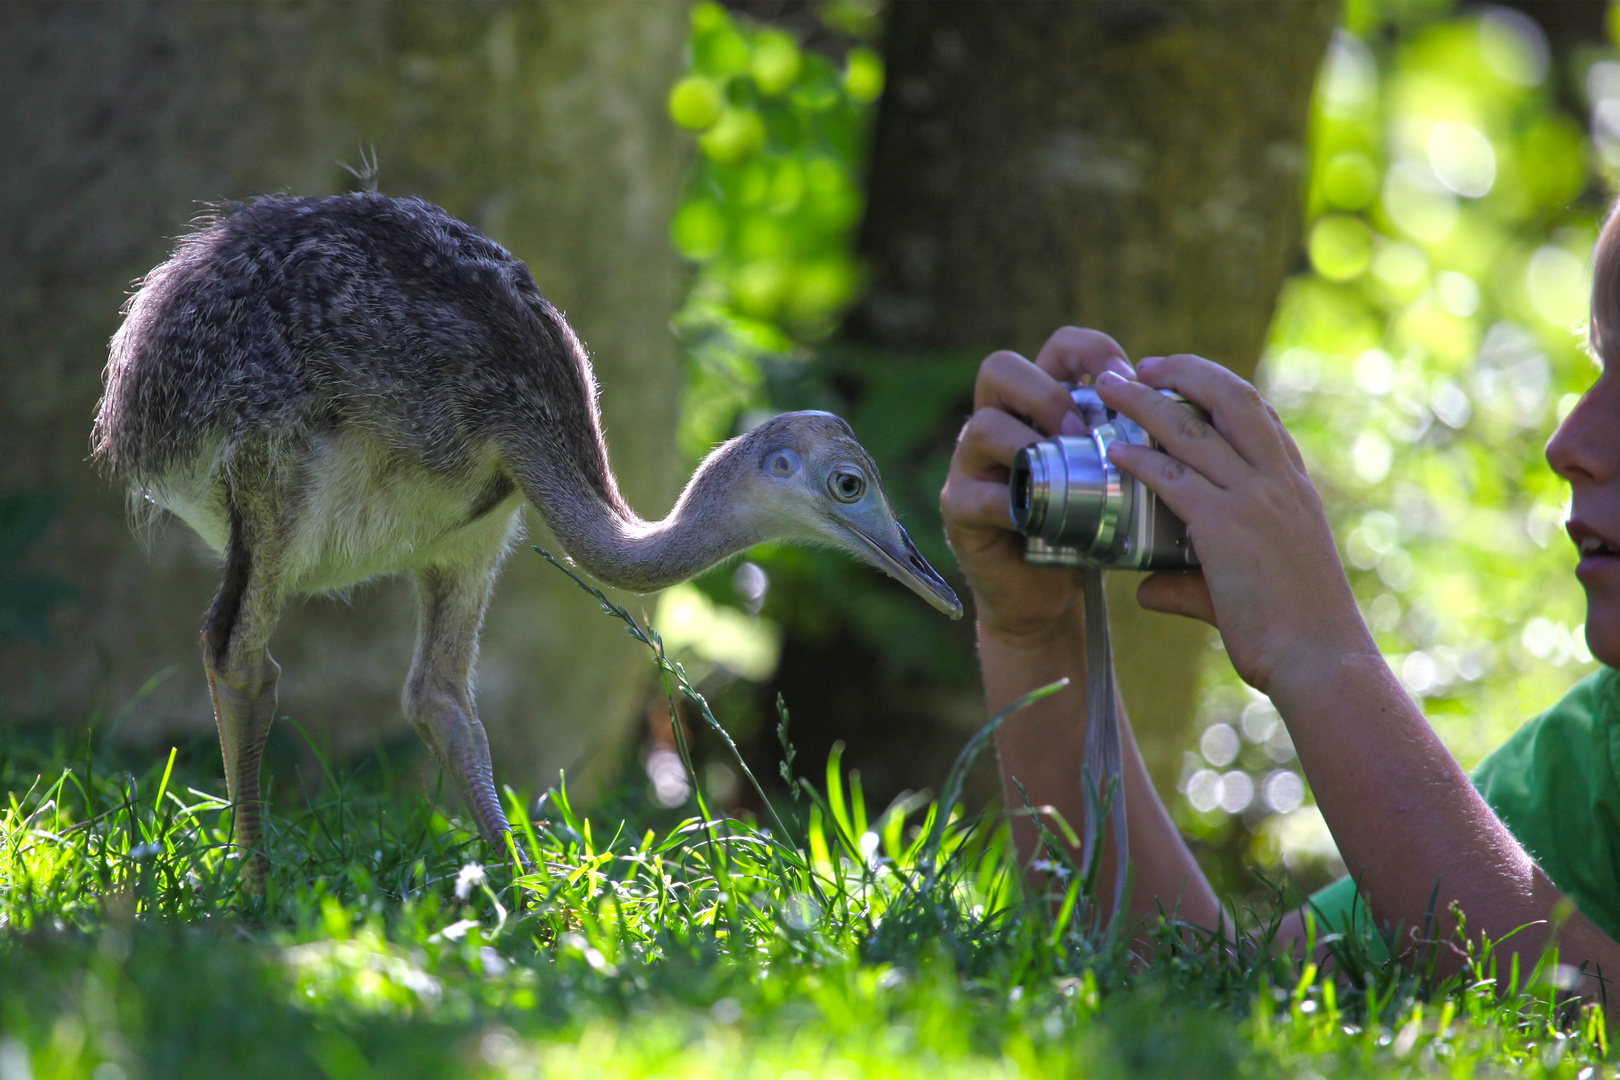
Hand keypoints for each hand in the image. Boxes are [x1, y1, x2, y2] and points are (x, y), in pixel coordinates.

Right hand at [940, 327, 1134, 643]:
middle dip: (1046, 393)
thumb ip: (1140, 443)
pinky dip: (1010, 504)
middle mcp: (1000, 421)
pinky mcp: (960, 508)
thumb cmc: (1089, 528)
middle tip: (1080, 430)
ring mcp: (973, 463)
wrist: (1048, 594)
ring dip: (1027, 444)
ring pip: (983, 424)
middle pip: (1001, 368)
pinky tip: (1038, 522)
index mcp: (1042, 403)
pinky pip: (976, 494)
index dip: (1090, 352)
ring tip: (1061, 471)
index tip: (1125, 379)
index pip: (1058, 348)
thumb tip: (1195, 416)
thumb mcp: (1118, 476)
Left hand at [1095, 355, 1374, 693]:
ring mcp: (1254, 500)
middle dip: (1186, 372)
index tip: (1188, 380)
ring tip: (1112, 386)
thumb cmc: (1293, 635)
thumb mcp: (1248, 590)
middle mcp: (1279, 482)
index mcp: (1296, 489)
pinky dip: (1139, 459)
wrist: (1320, 660)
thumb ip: (1190, 583)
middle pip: (1233, 399)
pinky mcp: (1226, 526)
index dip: (1223, 392)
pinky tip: (1112, 450)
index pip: (1262, 420)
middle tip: (1145, 364)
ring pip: (1193, 430)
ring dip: (1146, 403)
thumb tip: (1145, 589)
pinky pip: (1173, 478)